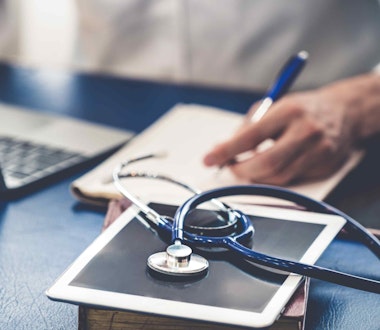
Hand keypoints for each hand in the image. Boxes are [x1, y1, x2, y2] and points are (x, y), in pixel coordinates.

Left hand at [203, 75, 379, 184]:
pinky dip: (274, 178)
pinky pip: (292, 180)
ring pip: (278, 177)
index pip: (251, 136)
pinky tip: (270, 168)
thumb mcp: (273, 106)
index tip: (208, 159)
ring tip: (247, 167)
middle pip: (265, 164)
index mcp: (289, 111)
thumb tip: (224, 150)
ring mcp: (319, 151)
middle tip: (229, 168)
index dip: (226, 150)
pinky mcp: (325, 166)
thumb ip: (248, 127)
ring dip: (256, 177)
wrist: (345, 111)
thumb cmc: (301, 109)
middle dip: (241, 170)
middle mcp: (306, 131)